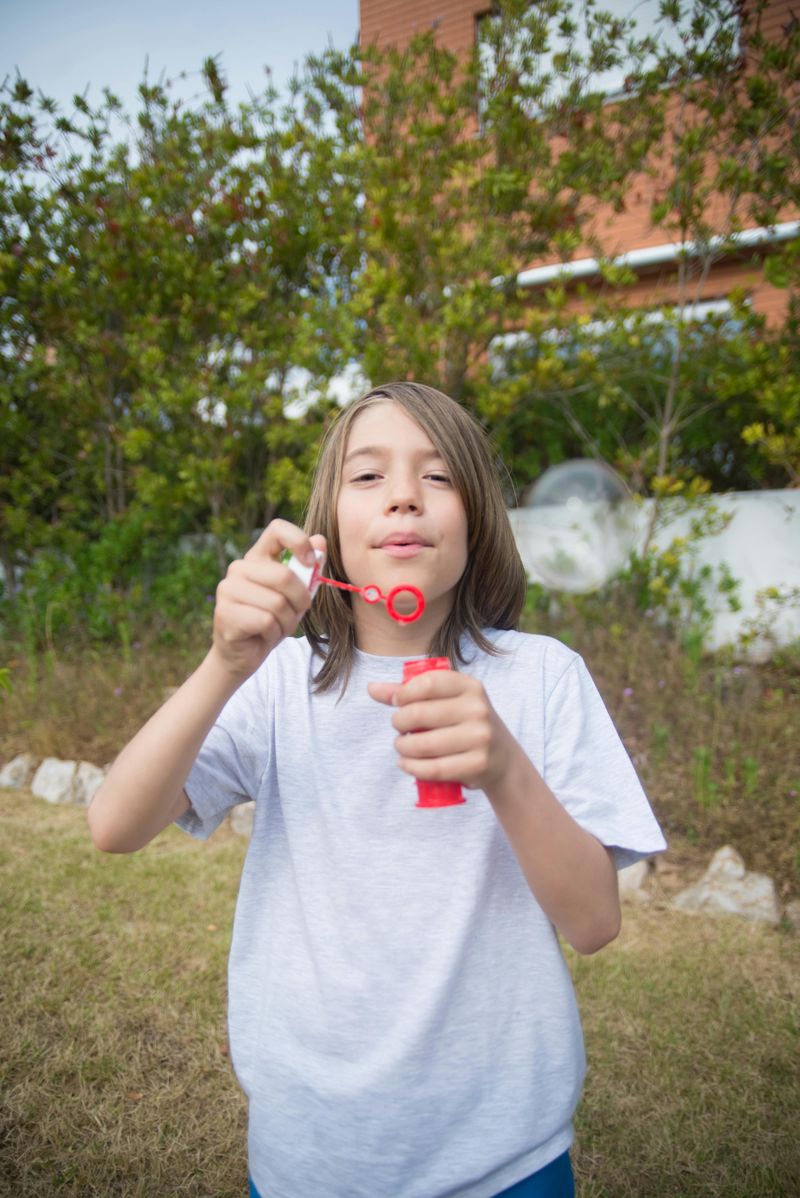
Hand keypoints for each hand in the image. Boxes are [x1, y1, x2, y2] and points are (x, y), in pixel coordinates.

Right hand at [211, 519, 325, 679]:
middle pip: (284, 576)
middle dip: (300, 601)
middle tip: (295, 613)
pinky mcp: (225, 614)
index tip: (311, 562)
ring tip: (276, 627)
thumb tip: (321, 540)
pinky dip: (274, 634)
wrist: (243, 655)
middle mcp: (238, 568)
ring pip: (277, 603)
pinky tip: (263, 636)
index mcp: (257, 558)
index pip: (277, 530)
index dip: (299, 541)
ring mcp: (228, 590)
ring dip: (287, 622)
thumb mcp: (295, 595)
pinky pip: (266, 621)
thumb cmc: (271, 620)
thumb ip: (307, 570)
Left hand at [368, 669, 516, 792]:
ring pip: (423, 744)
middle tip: (399, 729)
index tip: (397, 703)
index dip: (404, 693)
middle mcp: (478, 709)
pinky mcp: (478, 764)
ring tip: (402, 747)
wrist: (502, 758)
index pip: (428, 683)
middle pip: (419, 714)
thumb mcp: (446, 701)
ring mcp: (480, 737)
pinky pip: (434, 768)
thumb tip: (372, 688)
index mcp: (470, 686)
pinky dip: (412, 768)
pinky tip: (406, 764)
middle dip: (399, 723)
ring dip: (402, 747)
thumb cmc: (464, 723)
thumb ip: (409, 693)